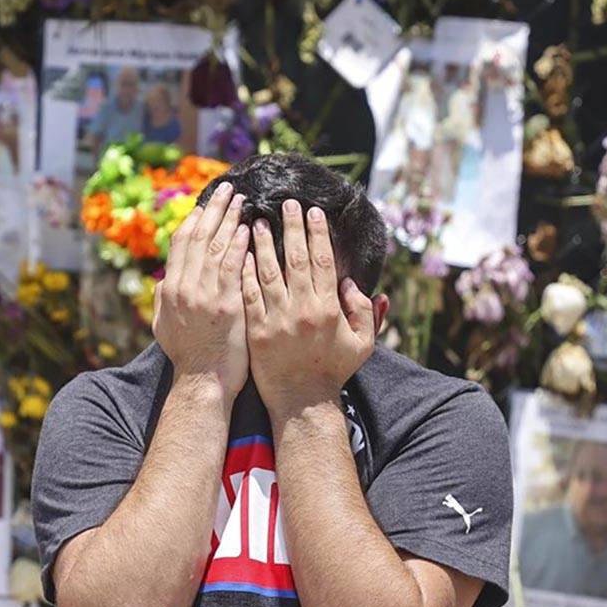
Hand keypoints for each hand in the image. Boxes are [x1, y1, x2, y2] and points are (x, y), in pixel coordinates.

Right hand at [153, 182, 250, 402]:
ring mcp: (205, 295)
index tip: (206, 203)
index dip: (194, 220)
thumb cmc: (188, 357)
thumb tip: (163, 281)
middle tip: (228, 190)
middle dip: (214, 210)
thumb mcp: (164, 327)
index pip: (181, 244)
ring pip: (217, 247)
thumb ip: (163, 301)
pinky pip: (234, 267)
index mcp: (171, 289)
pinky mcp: (227, 304)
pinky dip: (240, 245)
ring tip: (242, 201)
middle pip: (199, 237)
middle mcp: (185, 287)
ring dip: (230, 220)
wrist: (202, 382)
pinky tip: (249, 229)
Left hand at [241, 199, 375, 416]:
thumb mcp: (362, 344)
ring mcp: (277, 319)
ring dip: (263, 244)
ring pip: (268, 272)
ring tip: (257, 221)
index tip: (312, 212)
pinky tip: (240, 254)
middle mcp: (302, 309)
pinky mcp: (256, 331)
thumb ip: (366, 312)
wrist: (302, 402)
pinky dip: (245, 273)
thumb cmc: (333, 371)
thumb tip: (355, 283)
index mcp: (329, 308)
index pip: (322, 261)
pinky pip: (249, 295)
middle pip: (295, 259)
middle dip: (290, 228)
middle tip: (286, 204)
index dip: (317, 234)